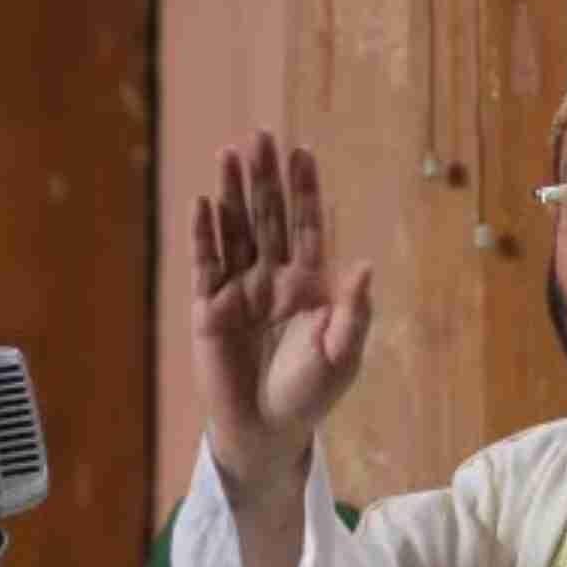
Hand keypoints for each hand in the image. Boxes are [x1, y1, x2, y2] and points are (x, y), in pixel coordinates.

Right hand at [191, 131, 372, 499]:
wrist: (268, 431)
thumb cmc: (310, 395)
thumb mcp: (342, 356)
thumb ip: (353, 312)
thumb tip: (364, 264)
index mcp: (309, 283)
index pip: (305, 226)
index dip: (304, 190)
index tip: (302, 151)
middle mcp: (273, 278)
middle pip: (268, 217)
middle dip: (264, 177)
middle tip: (260, 135)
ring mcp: (239, 289)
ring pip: (235, 230)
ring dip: (231, 192)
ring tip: (229, 153)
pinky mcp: (209, 307)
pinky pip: (205, 263)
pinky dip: (203, 233)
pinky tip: (202, 203)